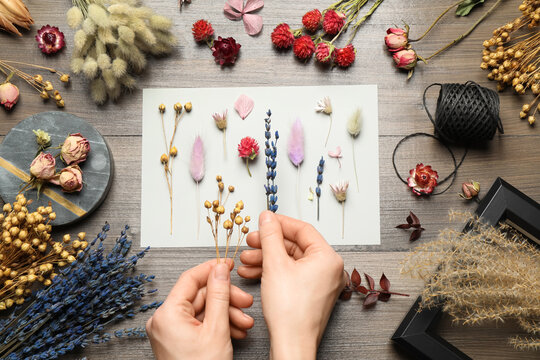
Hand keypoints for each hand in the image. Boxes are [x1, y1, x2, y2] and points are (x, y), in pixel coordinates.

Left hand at [146, 259, 253, 359]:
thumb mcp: (217, 329)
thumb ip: (219, 294)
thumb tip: (220, 269)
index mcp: (167, 314)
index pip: (190, 279)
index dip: (212, 269)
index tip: (228, 264)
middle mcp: (164, 320)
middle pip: (199, 296)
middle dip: (226, 299)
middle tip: (245, 302)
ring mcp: (170, 332)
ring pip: (203, 310)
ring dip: (226, 313)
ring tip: (244, 323)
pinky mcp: (178, 340)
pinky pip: (200, 324)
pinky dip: (218, 325)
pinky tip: (236, 330)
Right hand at [238, 211, 345, 359]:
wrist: (291, 344)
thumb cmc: (290, 312)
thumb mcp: (275, 265)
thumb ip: (270, 236)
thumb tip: (267, 217)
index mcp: (328, 258)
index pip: (302, 229)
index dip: (279, 223)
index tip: (263, 221)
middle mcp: (328, 269)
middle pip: (294, 246)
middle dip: (268, 244)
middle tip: (251, 242)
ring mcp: (320, 283)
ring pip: (290, 261)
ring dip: (266, 259)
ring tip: (246, 261)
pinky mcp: (310, 294)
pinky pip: (291, 275)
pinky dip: (273, 272)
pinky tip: (253, 273)